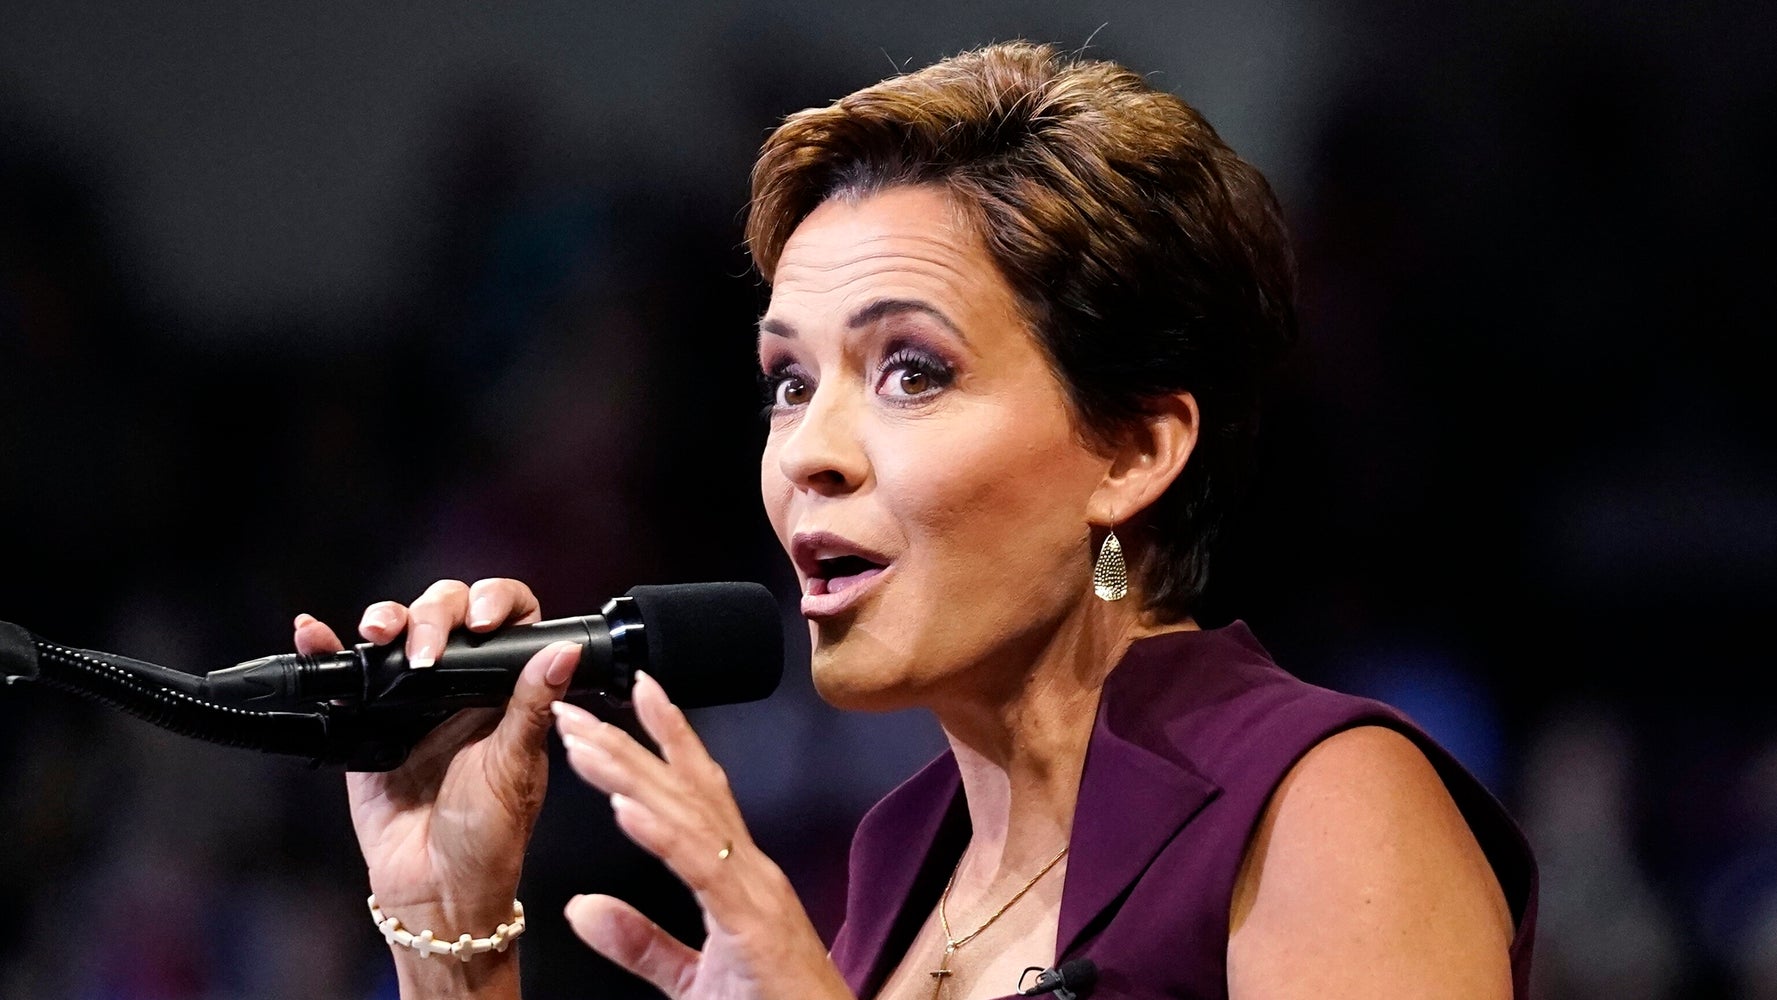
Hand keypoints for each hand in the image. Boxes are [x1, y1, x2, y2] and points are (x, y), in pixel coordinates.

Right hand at [294, 577, 577, 996]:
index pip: (510, 618)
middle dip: (433, 613)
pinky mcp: (366, 724)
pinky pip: (345, 677)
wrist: (434, 890)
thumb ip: (532, 706)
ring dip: (384, 619)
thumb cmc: (488, 836)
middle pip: (446, 613)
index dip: (496, 601)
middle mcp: (460, 686)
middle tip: (426, 650)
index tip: (483, 620)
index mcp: (507, 689)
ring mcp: (411, 701)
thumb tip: (565, 650)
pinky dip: (324, 648)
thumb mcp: (514, 767)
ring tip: (378, 633)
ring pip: (398, 634)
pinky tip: (311, 631)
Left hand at [553, 673, 853, 999]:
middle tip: (578, 710)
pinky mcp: (751, 924)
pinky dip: (661, 835)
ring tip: (588, 745)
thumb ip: (639, 942)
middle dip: (629, 745)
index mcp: (737, 879)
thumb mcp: (691, 980)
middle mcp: (749, 872)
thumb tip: (580, 909)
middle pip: (684, 794)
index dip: (667, 741)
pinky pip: (700, 869)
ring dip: (633, 776)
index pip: (697, 796)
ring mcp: (754, 893)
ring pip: (686, 818)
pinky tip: (625, 807)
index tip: (636, 694)